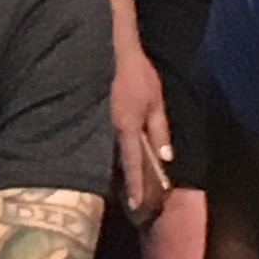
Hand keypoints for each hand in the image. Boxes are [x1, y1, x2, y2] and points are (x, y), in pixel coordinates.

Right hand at [108, 40, 174, 223]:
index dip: (136, 185)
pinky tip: (108, 163)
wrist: (111, 52)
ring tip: (121, 191)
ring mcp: (100, 125)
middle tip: (132, 206)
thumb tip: (165, 157)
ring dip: (116, 171)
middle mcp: (112, 130)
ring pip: (109, 154)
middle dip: (127, 184)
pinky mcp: (93, 118)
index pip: (133, 162)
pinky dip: (108, 154)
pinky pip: (102, 141)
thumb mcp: (156, 101)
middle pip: (120, 163)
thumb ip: (160, 130)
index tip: (137, 206)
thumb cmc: (137, 75)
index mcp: (128, 126)